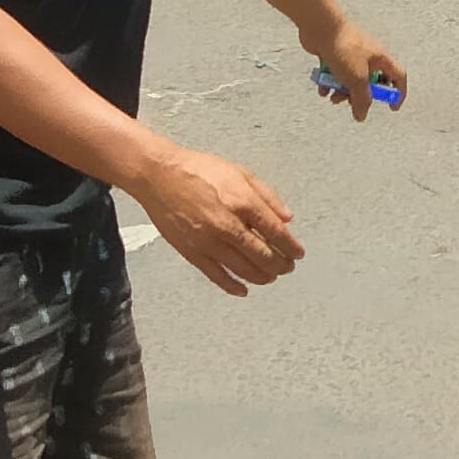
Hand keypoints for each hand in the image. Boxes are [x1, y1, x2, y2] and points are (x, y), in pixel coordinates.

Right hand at [126, 144, 307, 295]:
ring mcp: (209, 241)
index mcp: (243, 202)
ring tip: (271, 276)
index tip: (298, 253)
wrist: (160, 175)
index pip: (276, 233)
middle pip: (263, 255)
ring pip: (244, 269)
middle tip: (288, 267)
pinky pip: (217, 275)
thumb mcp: (240, 172)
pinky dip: (233, 286)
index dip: (291, 247)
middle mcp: (228, 225)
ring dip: (262, 276)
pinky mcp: (192, 252)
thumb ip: (267, 196)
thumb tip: (287, 218)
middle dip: (281, 264)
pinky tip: (243, 289)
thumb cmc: (199, 170)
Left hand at [306, 17, 405, 118]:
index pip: (398, 76)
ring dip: (342, 92)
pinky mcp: (335, 54)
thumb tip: (361, 116)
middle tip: (353, 102)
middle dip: (361, 96)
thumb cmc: (343, 48)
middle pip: (372, 83)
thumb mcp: (357, 80)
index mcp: (381, 58)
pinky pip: (336, 74)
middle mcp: (369, 56)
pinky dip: (330, 82)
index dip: (398, 93)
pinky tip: (322, 86)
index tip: (391, 107)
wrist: (320, 28)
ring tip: (333, 96)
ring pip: (351, 80)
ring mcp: (351, 55)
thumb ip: (361, 100)